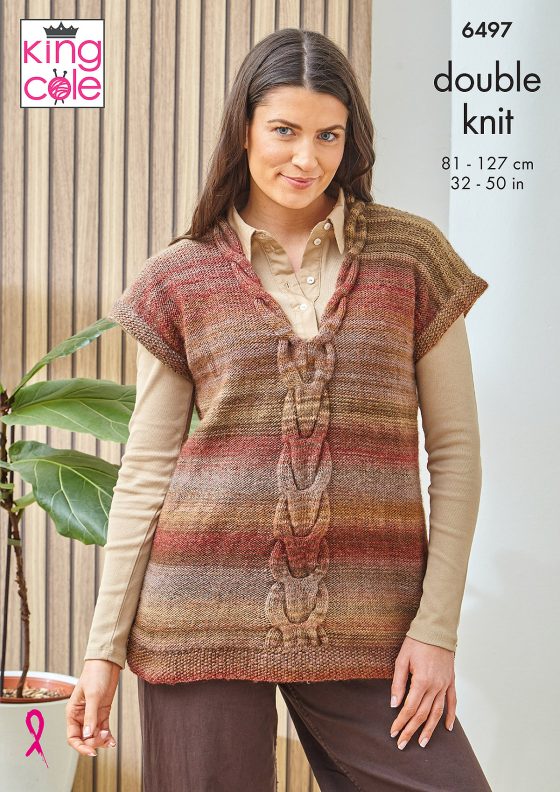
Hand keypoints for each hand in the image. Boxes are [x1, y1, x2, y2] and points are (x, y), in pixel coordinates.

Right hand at [66, 659, 121, 756]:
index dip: (80, 747)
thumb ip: (90, 715)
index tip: (91, 752)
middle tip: (104, 737)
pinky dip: (107, 736)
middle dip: (93, 742)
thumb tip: (88, 735)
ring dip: (101, 740)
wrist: (107, 662)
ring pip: (94, 736)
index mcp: (72, 712)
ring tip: (110, 737)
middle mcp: (81, 716)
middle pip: (84, 739)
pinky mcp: (102, 712)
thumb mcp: (93, 695)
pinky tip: (112, 741)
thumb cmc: (95, 674)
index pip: (72, 737)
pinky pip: (103, 729)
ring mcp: (92, 715)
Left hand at [389, 635, 455, 749]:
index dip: (400, 722)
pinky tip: (448, 728)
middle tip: (402, 743)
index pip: (409, 708)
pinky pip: (452, 702)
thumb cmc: (417, 642)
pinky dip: (450, 716)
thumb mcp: (402, 659)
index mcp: (421, 681)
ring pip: (437, 713)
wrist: (436, 629)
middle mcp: (435, 686)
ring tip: (423, 742)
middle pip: (422, 714)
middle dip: (411, 730)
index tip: (393, 732)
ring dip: (429, 729)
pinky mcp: (450, 681)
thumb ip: (398, 683)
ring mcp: (444, 685)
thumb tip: (394, 704)